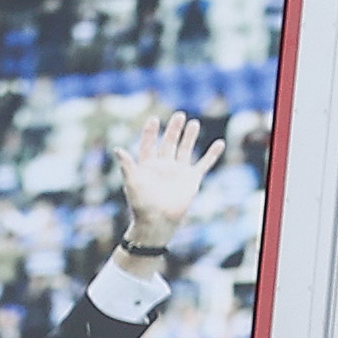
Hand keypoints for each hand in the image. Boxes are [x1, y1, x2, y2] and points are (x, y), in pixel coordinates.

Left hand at [114, 112, 211, 247]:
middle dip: (174, 129)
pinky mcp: (192, 180)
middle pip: (169, 143)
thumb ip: (127, 165)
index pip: (149, 144)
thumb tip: (117, 149)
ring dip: (189, 137)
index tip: (154, 119)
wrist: (158, 222)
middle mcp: (164, 166)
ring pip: (185, 150)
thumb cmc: (142, 205)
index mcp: (148, 165)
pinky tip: (219, 143)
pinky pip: (204, 164)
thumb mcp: (132, 183)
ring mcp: (179, 172)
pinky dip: (211, 154)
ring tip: (194, 123)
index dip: (151, 132)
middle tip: (179, 115)